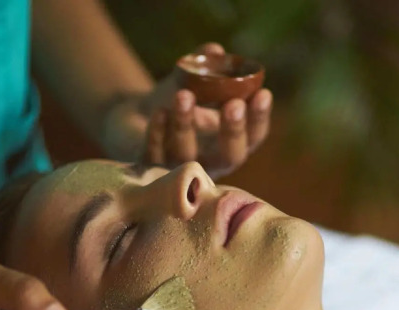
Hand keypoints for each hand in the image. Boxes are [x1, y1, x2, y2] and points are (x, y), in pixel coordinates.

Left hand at [102, 43, 272, 178]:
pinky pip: (155, 154)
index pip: (253, 136)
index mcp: (230, 143)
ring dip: (186, 125)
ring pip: (187, 156)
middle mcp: (210, 163)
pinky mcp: (150, 169)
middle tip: (234, 105)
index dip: (259, 118)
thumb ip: (207, 67)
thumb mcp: (194, 82)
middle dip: (233, 131)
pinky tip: (160, 112)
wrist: (135, 121)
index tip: (263, 93)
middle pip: (230, 156)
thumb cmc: (176, 104)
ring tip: (184, 95)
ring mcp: (181, 170)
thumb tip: (214, 50)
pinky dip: (157, 133)